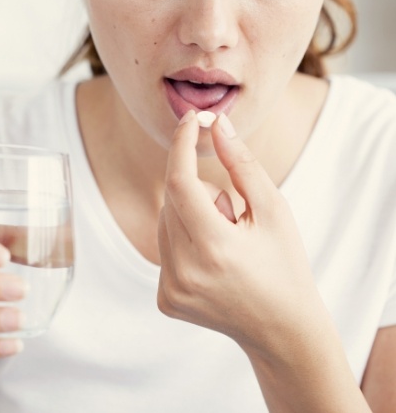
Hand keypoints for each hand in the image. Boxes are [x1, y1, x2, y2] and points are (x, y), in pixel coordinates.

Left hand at [157, 110, 325, 358]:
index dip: (181, 145)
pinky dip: (184, 239)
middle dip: (199, 191)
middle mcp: (185, 272)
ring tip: (225, 242)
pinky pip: (164, 247)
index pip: (180, 182)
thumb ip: (242, 164)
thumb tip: (217, 125)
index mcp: (215, 248)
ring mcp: (171, 290)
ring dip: (190, 216)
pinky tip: (213, 261)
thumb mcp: (274, 209)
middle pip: (172, 200)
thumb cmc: (284, 264)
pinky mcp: (165, 299)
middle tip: (232, 216)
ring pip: (165, 221)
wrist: (281, 328)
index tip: (190, 119)